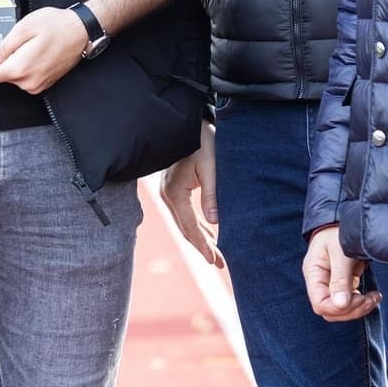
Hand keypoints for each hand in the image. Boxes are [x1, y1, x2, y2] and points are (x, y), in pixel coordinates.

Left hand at [0, 6, 87, 93]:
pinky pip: (25, 77)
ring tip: (28, 45)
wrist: (81, 31)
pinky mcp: (44, 83)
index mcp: (20, 68)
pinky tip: (35, 51)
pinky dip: (25, 65)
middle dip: (2, 60)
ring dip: (14, 62)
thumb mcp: (24, 30)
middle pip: (0, 76)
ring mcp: (38, 84)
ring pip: (12, 76)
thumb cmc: (57, 26)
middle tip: (15, 41)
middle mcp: (28, 81)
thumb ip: (2, 49)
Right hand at [159, 122, 222, 266]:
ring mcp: (168, 192)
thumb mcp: (211, 168)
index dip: (203, 245)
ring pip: (184, 222)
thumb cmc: (203, 142)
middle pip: (185, 228)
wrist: (189, 123)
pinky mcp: (173, 188)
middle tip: (220, 263)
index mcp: (174, 192)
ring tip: (216, 254)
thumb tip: (214, 223)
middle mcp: (167, 195)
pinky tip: (207, 234)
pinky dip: (196, 225)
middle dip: (202, 246)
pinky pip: (184, 213)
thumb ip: (212, 196)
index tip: (215, 260)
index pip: (189, 227)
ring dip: (200, 238)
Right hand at [303, 225, 380, 321]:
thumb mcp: (340, 251)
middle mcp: (319, 282)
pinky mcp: (342, 284)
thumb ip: (340, 278)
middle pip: (331, 311)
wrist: (344, 219)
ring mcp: (330, 284)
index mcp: (314, 273)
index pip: (320, 304)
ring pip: (341, 310)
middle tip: (369, 299)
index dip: (339, 308)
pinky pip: (349, 302)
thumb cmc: (338, 230)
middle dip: (352, 310)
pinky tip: (372, 296)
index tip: (358, 298)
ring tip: (374, 298)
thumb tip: (340, 304)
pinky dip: (362, 303)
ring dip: (359, 308)